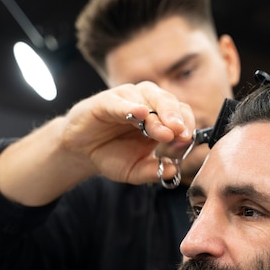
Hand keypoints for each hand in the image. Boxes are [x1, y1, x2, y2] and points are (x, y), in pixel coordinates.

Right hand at [61, 81, 194, 183]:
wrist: (82, 152)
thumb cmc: (112, 156)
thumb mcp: (135, 170)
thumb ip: (154, 171)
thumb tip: (173, 171)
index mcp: (160, 119)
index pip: (180, 114)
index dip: (187, 125)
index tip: (187, 140)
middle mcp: (147, 103)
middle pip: (168, 102)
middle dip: (176, 117)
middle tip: (180, 133)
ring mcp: (127, 99)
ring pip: (148, 98)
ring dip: (158, 114)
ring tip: (164, 131)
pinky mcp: (106, 101)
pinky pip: (120, 102)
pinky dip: (130, 106)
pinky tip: (139, 113)